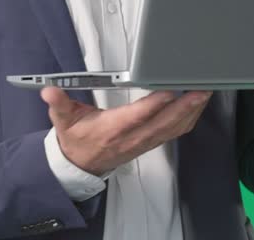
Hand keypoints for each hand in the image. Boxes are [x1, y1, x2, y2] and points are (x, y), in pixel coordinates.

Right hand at [41, 87, 212, 175]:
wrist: (80, 164)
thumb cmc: (75, 138)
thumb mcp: (62, 120)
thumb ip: (59, 104)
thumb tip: (49, 91)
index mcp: (111, 130)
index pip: (136, 116)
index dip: (154, 104)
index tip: (168, 90)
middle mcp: (131, 138)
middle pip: (163, 123)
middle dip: (184, 106)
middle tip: (200, 88)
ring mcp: (143, 142)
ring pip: (173, 128)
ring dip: (191, 112)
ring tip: (204, 93)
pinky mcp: (150, 142)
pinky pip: (174, 132)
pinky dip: (188, 119)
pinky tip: (196, 106)